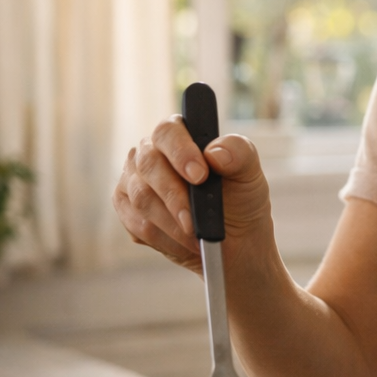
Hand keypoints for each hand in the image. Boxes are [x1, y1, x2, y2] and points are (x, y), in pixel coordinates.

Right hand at [111, 116, 273, 273]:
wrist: (234, 238)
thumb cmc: (239, 198)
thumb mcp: (249, 174)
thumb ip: (239, 154)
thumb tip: (215, 153)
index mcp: (179, 134)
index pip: (168, 132)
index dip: (180, 153)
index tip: (200, 176)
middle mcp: (150, 153)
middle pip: (149, 165)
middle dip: (175, 196)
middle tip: (195, 220)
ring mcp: (134, 181)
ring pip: (142, 198)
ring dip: (172, 223)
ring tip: (196, 236)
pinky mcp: (127, 210)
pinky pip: (138, 224)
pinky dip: (165, 238)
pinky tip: (184, 243)